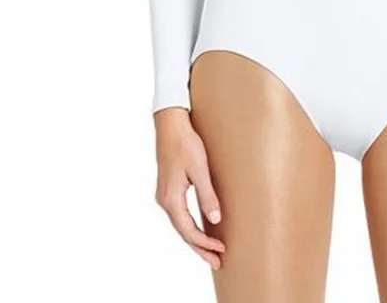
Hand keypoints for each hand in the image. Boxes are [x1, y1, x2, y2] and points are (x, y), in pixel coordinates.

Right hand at [153, 107, 225, 269]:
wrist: (170, 124)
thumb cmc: (185, 143)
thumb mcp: (199, 169)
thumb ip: (207, 194)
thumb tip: (215, 219)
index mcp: (171, 199)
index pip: (189, 230)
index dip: (205, 243)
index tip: (221, 250)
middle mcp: (165, 201)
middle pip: (183, 232)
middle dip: (200, 248)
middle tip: (217, 262)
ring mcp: (165, 195)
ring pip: (181, 225)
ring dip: (196, 238)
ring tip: (211, 250)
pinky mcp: (169, 188)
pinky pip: (180, 215)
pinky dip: (190, 226)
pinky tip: (201, 228)